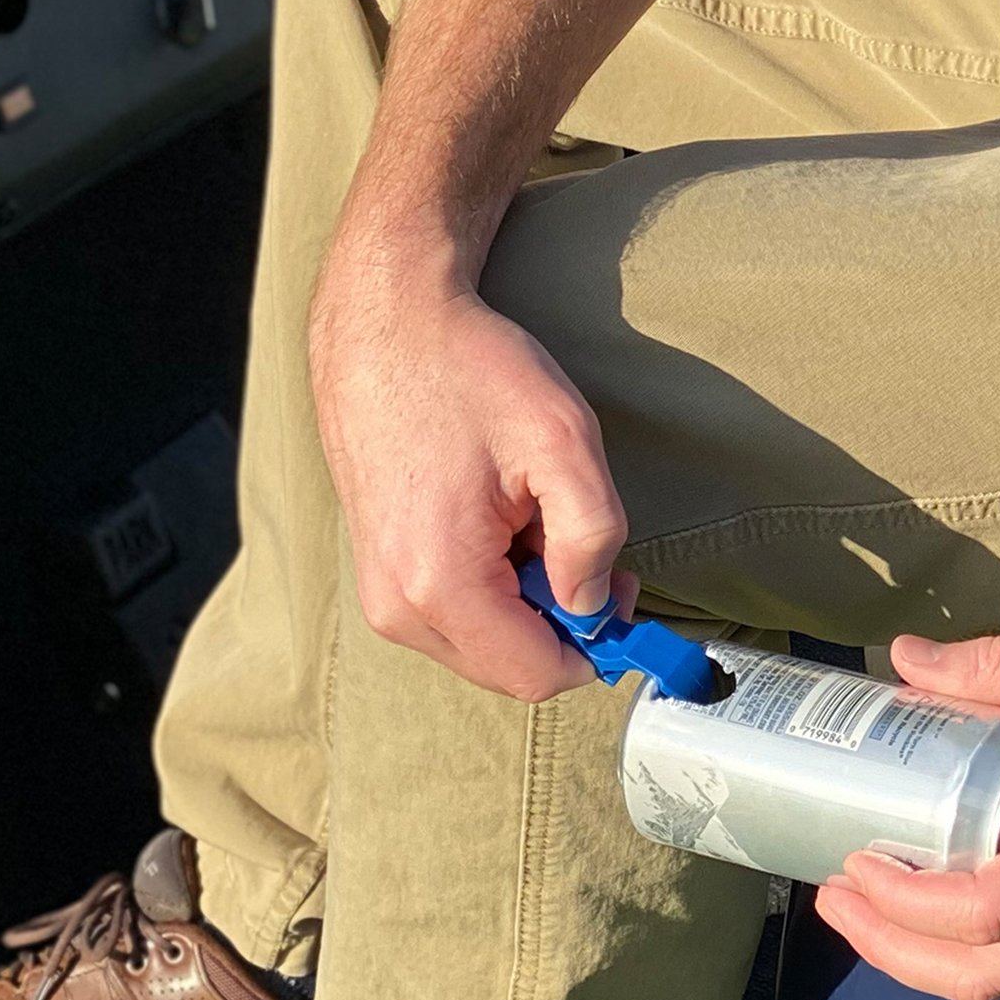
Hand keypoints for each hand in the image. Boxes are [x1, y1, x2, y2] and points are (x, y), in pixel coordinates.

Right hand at [310, 261, 633, 700]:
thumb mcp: (562, 441)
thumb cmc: (469, 371)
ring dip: (528, 601)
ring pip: (488, 646)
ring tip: (528, 520)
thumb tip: (594, 606)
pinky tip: (498, 521)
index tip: (619, 584)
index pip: (538, 675)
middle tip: (578, 543)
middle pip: (512, 668)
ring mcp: (381, 595)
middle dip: (561, 621)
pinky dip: (496, 586)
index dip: (598, 644)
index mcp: (439, 583)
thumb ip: (593, 537)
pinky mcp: (380, 576)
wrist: (386, 323)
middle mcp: (397, 606)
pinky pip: (458, 617)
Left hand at [815, 601, 999, 999]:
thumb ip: (993, 664)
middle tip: (835, 897)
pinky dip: (986, 929)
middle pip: (989, 979)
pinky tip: (949, 871)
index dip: (899, 901)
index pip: (983, 916)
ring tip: (876, 893)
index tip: (850, 859)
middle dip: (898, 950)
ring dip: (937, 948)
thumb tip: (903, 665)